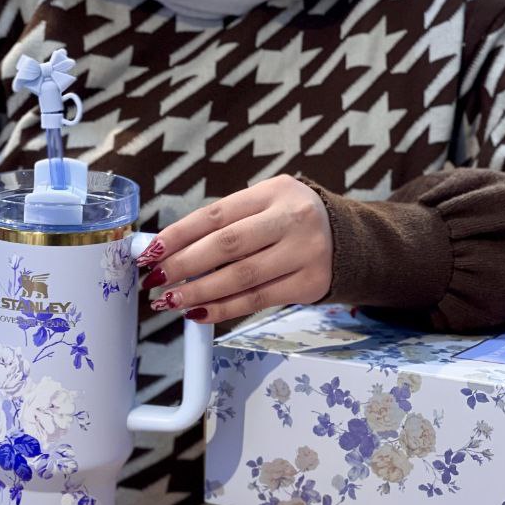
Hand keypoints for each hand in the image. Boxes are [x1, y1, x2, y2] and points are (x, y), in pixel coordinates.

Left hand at [137, 174, 332, 324]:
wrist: (352, 243)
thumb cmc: (292, 224)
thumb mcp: (267, 206)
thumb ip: (227, 223)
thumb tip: (170, 250)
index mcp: (275, 191)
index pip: (217, 213)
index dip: (179, 234)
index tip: (151, 251)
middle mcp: (292, 219)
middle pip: (227, 246)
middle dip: (183, 265)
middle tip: (155, 280)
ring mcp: (304, 253)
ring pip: (240, 278)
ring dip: (199, 292)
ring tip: (170, 301)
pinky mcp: (309, 284)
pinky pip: (256, 301)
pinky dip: (223, 309)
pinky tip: (198, 313)